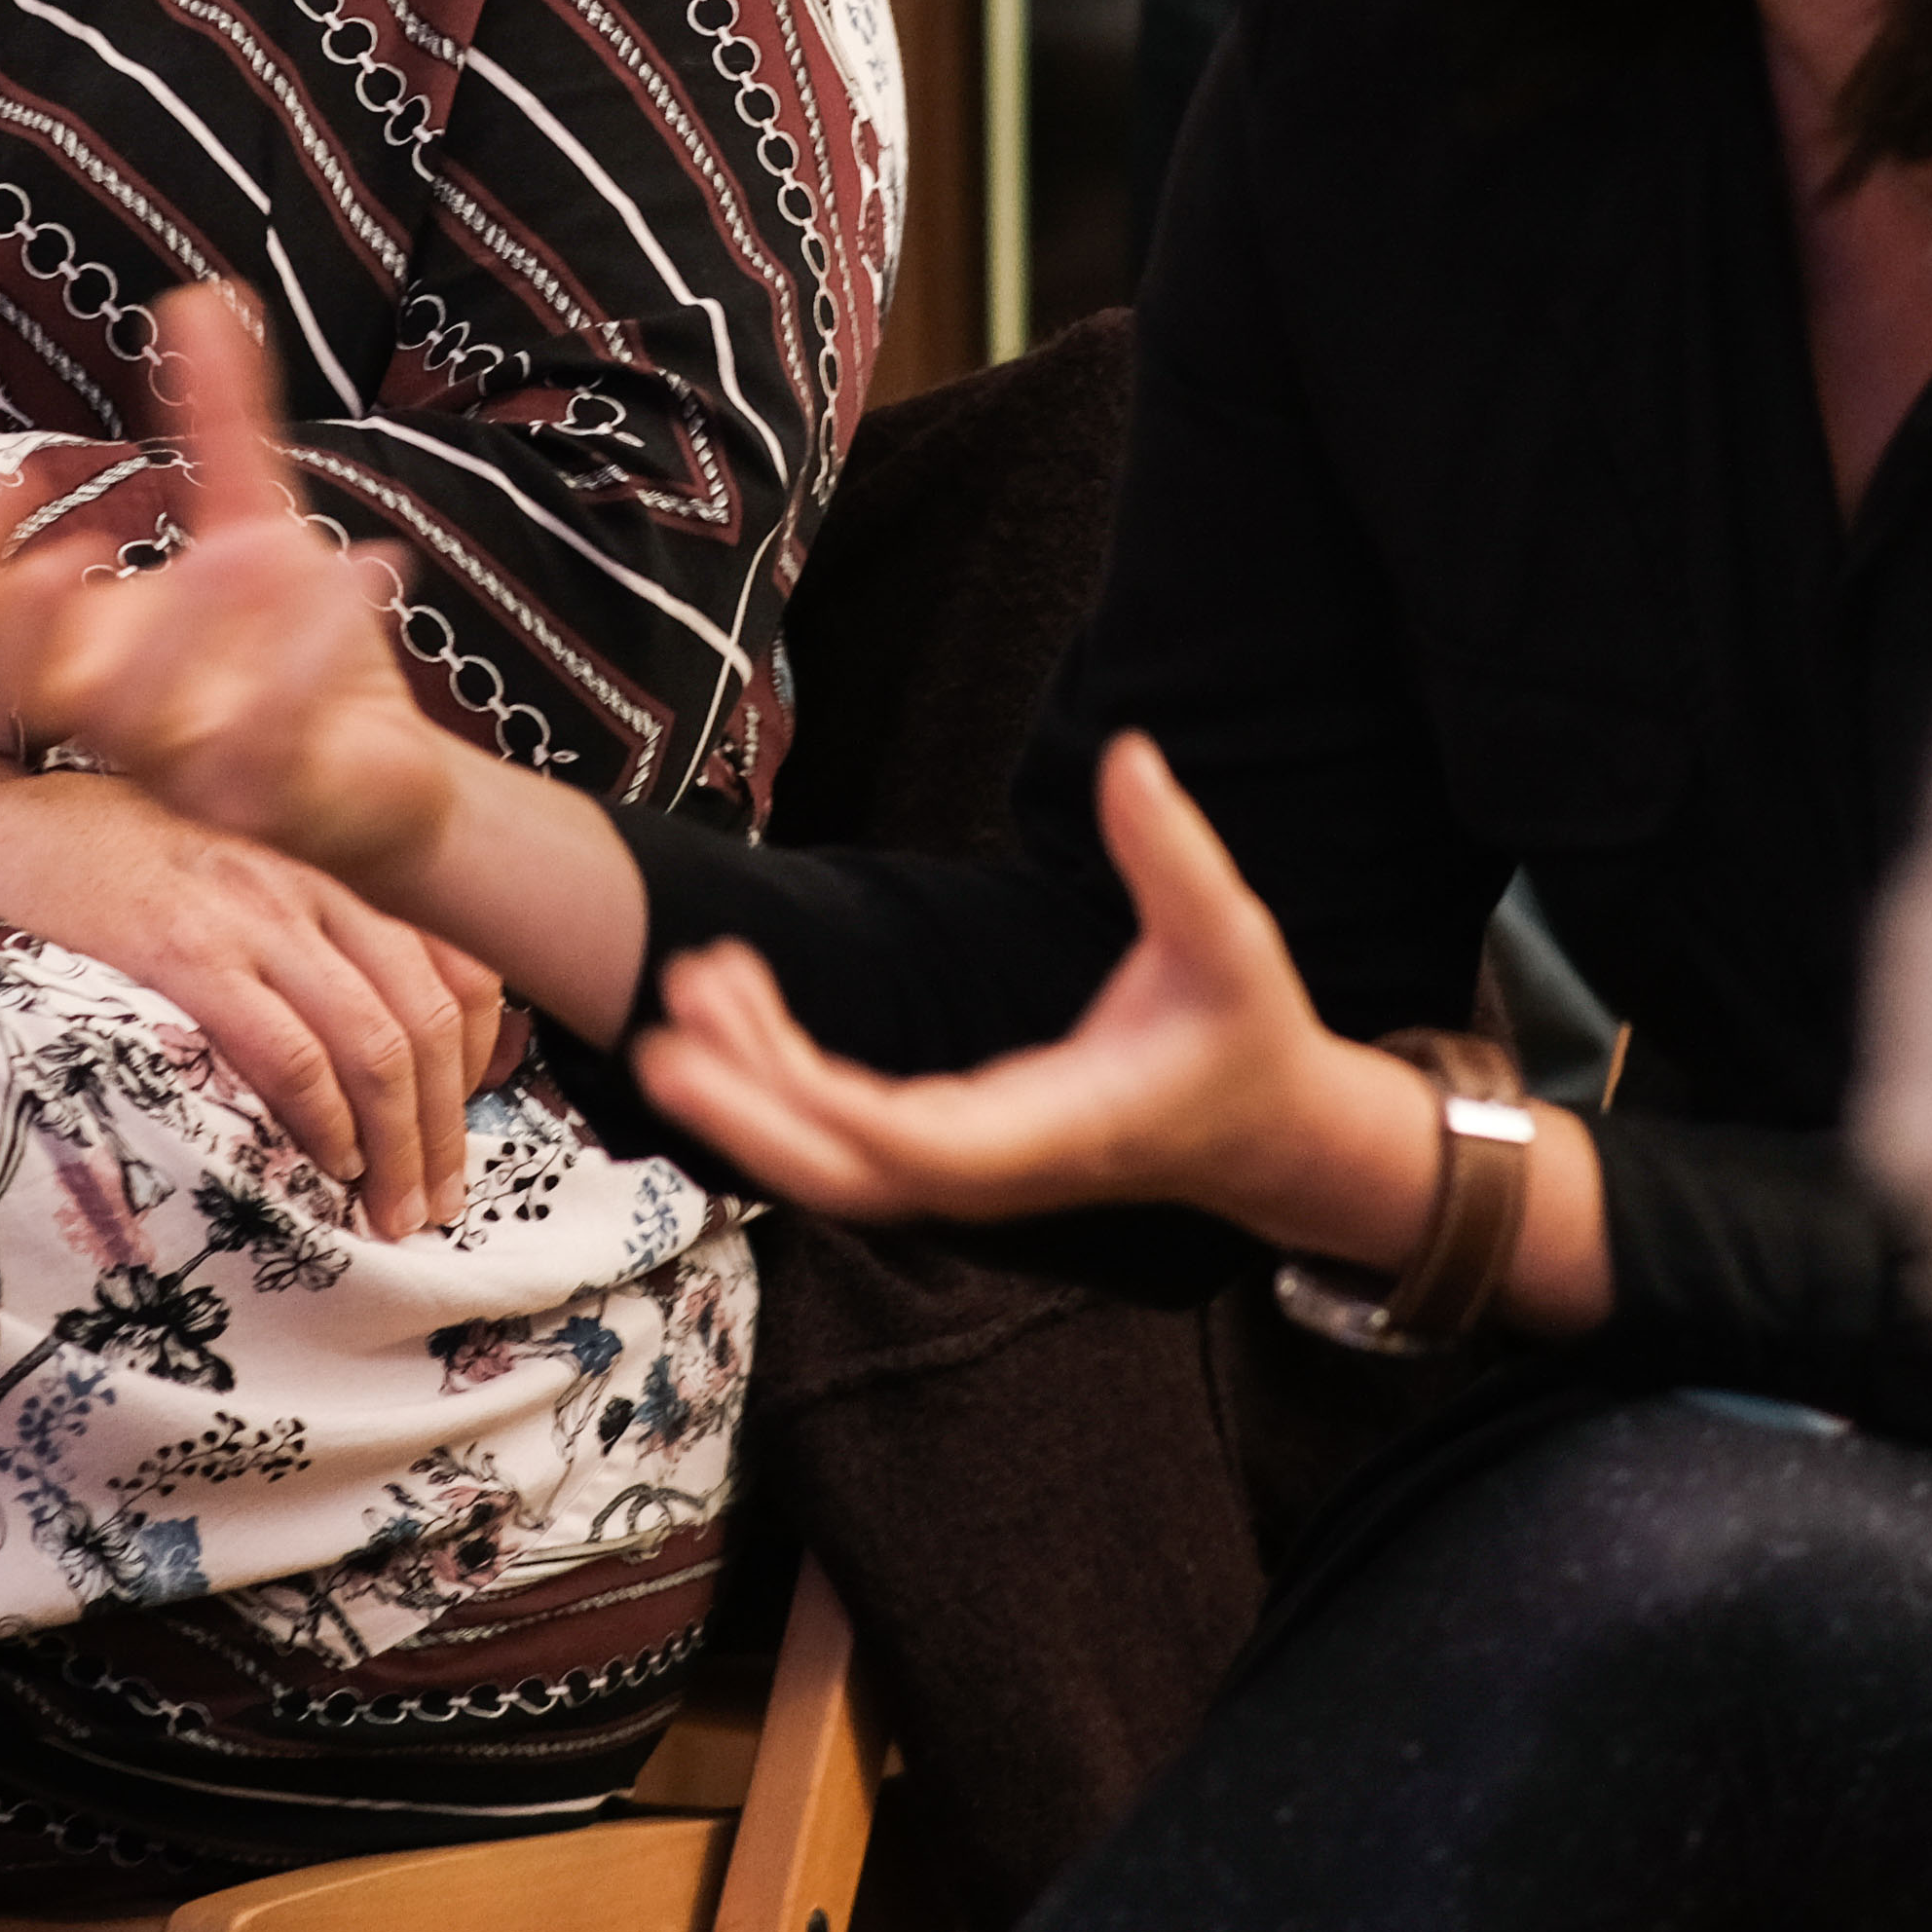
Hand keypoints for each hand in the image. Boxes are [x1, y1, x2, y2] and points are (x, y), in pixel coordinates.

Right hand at [0, 285, 483, 891]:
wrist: (385, 774)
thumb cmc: (299, 653)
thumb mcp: (259, 518)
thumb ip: (222, 420)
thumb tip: (199, 297)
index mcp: (98, 658)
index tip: (10, 475)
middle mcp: (123, 726)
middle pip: (39, 690)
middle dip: (51, 620)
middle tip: (82, 548)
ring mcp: (189, 777)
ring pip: (155, 723)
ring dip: (204, 626)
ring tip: (271, 549)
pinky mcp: (272, 806)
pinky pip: (271, 742)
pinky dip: (314, 653)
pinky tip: (372, 566)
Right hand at [0, 771, 517, 1240]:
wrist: (9, 820)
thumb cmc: (114, 854)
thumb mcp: (239, 873)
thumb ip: (305, 929)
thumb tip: (361, 1025)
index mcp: (331, 868)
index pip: (456, 964)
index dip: (482, 1057)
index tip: (461, 1124)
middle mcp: (311, 883)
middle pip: (429, 1017)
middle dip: (445, 1127)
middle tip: (438, 1201)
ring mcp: (254, 913)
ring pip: (377, 1042)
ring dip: (399, 1145)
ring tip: (394, 1209)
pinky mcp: (188, 951)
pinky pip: (290, 1051)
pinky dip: (326, 1121)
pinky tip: (330, 1162)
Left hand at [636, 733, 1423, 1254]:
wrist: (1264, 1138)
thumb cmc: (1244, 1035)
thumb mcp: (1229, 939)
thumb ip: (1178, 856)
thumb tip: (1133, 758)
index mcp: (1052, 1132)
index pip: (920, 1145)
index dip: (827, 1104)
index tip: (741, 1040)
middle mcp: (994, 1170)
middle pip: (844, 1173)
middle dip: (748, 1111)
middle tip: (667, 1027)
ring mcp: (966, 1169)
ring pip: (829, 1159)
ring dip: (749, 1085)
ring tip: (697, 981)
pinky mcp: (950, 1148)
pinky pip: (843, 1134)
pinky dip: (778, 1080)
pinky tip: (736, 1003)